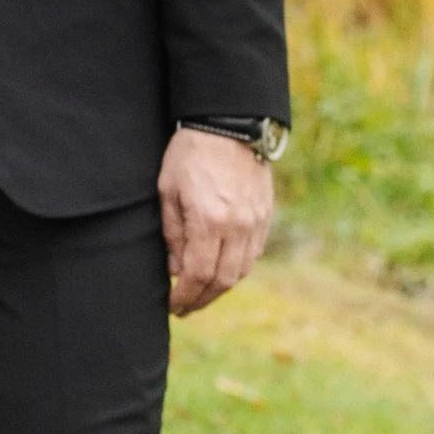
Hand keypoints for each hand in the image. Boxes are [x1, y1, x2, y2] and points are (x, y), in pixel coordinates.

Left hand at [158, 128, 274, 316]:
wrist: (229, 126)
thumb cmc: (190, 154)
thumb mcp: (168, 189)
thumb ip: (172, 233)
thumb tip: (176, 269)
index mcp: (208, 220)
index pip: (198, 274)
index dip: (185, 296)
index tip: (174, 306)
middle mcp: (236, 226)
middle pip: (222, 280)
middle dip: (202, 299)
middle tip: (186, 308)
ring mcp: (255, 222)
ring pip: (240, 271)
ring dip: (220, 288)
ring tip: (202, 294)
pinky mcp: (265, 216)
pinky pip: (253, 254)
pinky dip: (237, 269)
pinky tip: (222, 271)